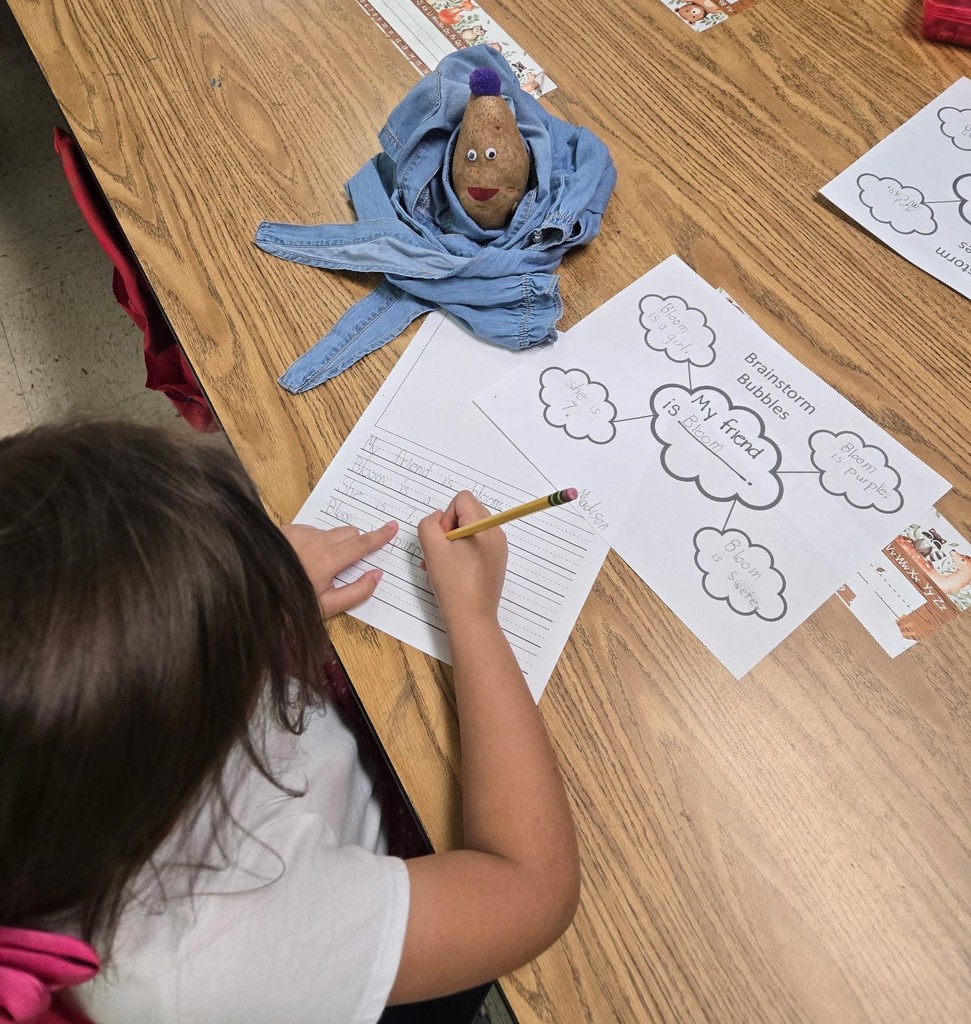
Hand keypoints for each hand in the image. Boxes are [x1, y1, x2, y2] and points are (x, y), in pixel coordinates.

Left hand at [282, 521, 397, 616]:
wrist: (248, 593)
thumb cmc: (289, 604)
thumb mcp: (326, 608)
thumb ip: (356, 592)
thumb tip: (377, 575)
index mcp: (329, 559)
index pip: (362, 544)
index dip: (380, 536)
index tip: (392, 527)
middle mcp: (316, 540)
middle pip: (348, 533)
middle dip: (355, 544)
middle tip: (346, 565)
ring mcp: (299, 533)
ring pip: (328, 533)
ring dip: (332, 545)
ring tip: (315, 568)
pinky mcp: (285, 531)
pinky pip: (308, 532)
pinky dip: (312, 543)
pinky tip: (299, 560)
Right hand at [417, 491, 507, 629]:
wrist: (471, 617)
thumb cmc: (452, 583)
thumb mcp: (432, 548)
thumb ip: (428, 524)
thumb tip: (437, 517)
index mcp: (485, 526)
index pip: (462, 499)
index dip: (446, 516)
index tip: (443, 540)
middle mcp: (496, 533)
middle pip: (467, 512)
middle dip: (448, 528)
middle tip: (439, 552)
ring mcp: (498, 548)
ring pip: (469, 529)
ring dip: (452, 542)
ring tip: (440, 564)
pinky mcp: (496, 560)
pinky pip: (476, 544)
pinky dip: (461, 551)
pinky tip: (450, 570)